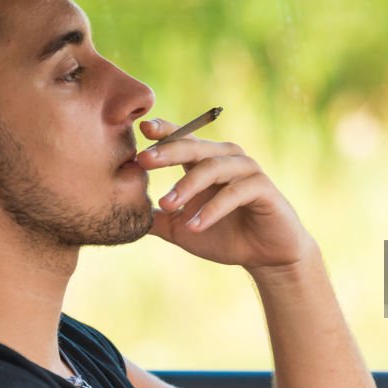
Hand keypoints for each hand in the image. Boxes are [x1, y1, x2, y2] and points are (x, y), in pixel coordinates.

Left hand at [134, 118, 316, 272]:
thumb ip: (157, 218)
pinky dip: (212, 209)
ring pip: (212, 167)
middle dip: (167, 151)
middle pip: (193, 146)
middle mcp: (226, 159)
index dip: (163, 131)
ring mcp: (246, 170)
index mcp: (205, 161)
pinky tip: (194, 225)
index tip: (140, 130)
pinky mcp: (262, 188)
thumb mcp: (182, 229)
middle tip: (143, 160)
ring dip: (187, 185)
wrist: (266, 256)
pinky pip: (234, 192)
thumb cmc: (225, 236)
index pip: (181, 139)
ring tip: (166, 204)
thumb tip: (121, 214)